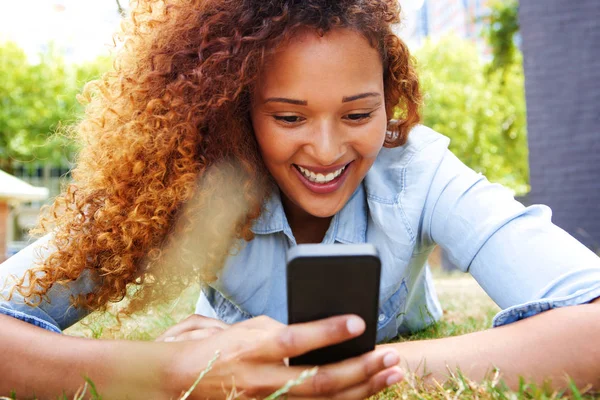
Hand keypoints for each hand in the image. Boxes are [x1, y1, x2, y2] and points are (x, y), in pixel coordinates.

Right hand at [162, 315, 402, 398]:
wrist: (184, 382)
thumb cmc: (219, 348)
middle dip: (360, 369)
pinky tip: (369, 392)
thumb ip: (282, 332)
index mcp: (255, 349)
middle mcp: (265, 379)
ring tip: (392, 374)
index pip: (297, 339)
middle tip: (390, 356)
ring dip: (363, 388)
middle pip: (320, 380)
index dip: (329, 332)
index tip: (359, 321)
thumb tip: (320, 335)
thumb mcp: (248, 329)